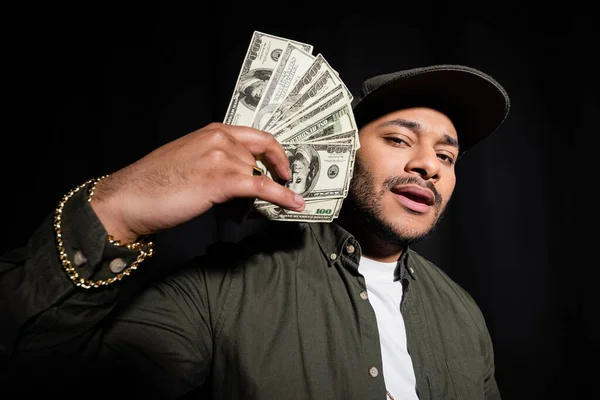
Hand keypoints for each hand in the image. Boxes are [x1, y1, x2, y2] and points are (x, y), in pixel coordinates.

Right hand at [90, 122, 304, 242]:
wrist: (129, 198)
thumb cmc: (153, 184)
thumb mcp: (191, 161)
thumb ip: (218, 163)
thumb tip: (244, 183)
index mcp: (212, 131)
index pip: (258, 136)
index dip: (276, 153)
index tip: (284, 167)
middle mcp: (220, 138)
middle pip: (261, 158)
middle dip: (271, 176)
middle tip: (278, 190)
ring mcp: (221, 157)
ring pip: (259, 176)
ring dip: (258, 197)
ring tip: (238, 212)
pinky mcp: (222, 180)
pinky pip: (262, 187)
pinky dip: (283, 196)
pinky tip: (294, 204)